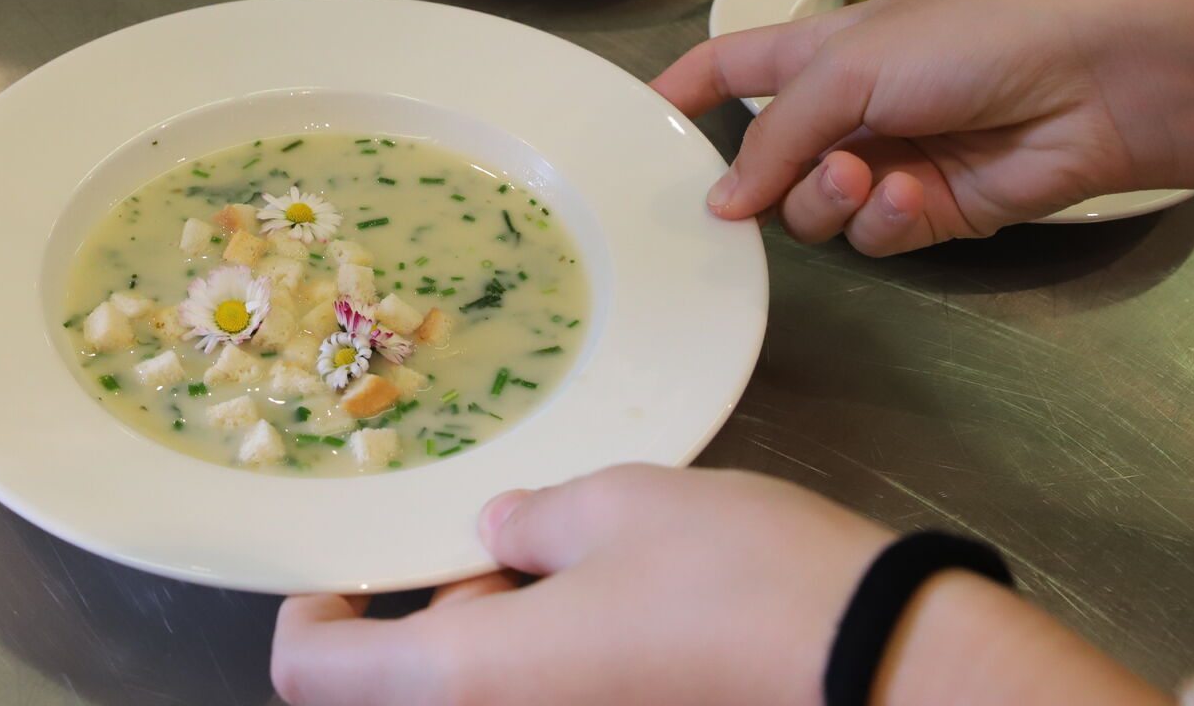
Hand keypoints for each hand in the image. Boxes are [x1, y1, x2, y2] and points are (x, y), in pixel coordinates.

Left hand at [272, 465, 1167, 705]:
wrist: (881, 669)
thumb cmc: (732, 577)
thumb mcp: (616, 506)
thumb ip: (531, 524)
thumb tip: (497, 540)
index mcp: (467, 681)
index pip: (314, 676)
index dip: (312, 615)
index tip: (351, 567)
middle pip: (406, 687)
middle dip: (439, 613)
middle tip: (505, 545)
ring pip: (486, 692)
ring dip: (503, 636)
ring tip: (577, 563)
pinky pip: (548, 702)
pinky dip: (553, 661)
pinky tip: (620, 609)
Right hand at [652, 0, 1193, 254]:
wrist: (1090, 84)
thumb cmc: (967, 42)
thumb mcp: (848, 67)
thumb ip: (773, 137)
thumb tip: (717, 204)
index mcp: (817, 51)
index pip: (728, 67)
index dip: (680, 93)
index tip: (631, 131)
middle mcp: (844, 110)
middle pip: (761, 162)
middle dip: (762, 178)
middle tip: (756, 192)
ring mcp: (884, 165)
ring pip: (812, 212)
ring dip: (829, 197)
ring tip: (869, 175)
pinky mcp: (927, 214)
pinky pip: (872, 238)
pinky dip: (886, 220)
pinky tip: (916, 194)